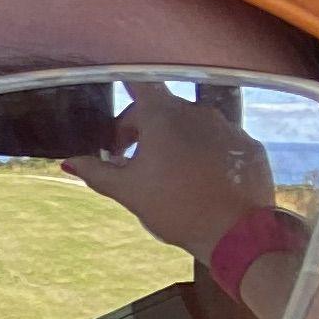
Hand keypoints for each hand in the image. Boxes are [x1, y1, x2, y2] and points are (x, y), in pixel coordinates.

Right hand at [65, 83, 275, 263]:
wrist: (236, 232)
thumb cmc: (175, 207)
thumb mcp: (128, 191)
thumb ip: (97, 172)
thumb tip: (70, 162)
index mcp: (162, 117)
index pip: (139, 86)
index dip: (124, 98)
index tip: (117, 127)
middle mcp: (197, 112)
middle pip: (163, 110)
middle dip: (144, 131)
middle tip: (132, 162)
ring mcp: (227, 127)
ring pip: (193, 126)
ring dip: (176, 142)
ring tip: (168, 174)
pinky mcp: (248, 145)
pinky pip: (219, 141)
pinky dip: (205, 153)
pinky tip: (199, 180)